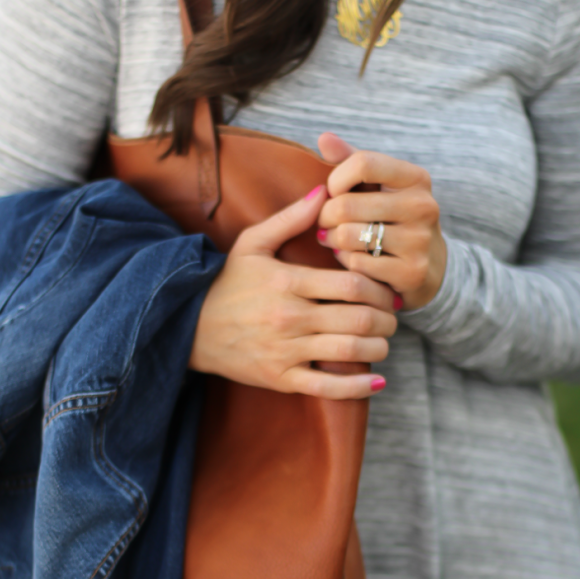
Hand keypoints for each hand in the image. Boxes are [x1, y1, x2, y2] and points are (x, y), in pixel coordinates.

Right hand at [189, 185, 396, 398]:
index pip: (351, 283)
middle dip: (385, 319)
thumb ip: (290, 218)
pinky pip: (327, 388)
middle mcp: (289, 317)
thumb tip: (324, 190)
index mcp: (287, 281)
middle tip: (392, 318)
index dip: (380, 288)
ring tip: (382, 342)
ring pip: (349, 352)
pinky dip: (358, 387)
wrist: (187, 326)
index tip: (387, 291)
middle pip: (358, 318)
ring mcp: (285, 351)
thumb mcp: (251, 243)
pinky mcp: (280, 379)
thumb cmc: (226, 283)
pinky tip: (377, 380)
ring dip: (378, 348)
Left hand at [315, 133, 446, 310]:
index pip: (363, 163)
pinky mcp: (412, 272)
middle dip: (326, 216)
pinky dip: (346, 263)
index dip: (336, 179)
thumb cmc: (393, 219)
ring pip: (347, 236)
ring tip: (335, 240)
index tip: (333, 192)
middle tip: (326, 223)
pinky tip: (352, 260)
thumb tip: (324, 137)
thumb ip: (351, 160)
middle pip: (346, 205)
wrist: (430, 268)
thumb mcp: (379, 187)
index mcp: (416, 178)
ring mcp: (419, 241)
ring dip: (332, 240)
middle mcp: (423, 206)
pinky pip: (356, 264)